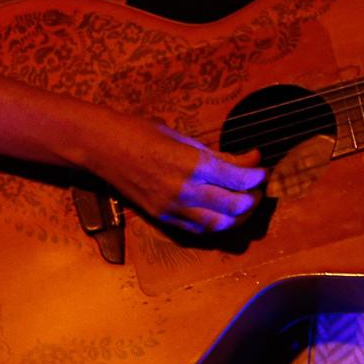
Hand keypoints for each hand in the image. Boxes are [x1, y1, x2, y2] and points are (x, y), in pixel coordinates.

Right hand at [91, 114, 265, 233]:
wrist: (102, 148)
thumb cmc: (140, 134)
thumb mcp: (183, 138)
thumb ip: (217, 155)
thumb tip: (248, 160)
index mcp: (192, 164)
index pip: (238, 178)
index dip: (257, 174)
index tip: (261, 167)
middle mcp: (184, 190)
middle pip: (235, 206)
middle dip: (253, 197)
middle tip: (257, 186)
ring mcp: (172, 208)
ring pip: (219, 225)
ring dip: (237, 216)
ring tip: (243, 202)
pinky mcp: (162, 218)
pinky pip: (198, 230)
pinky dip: (216, 224)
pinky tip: (221, 212)